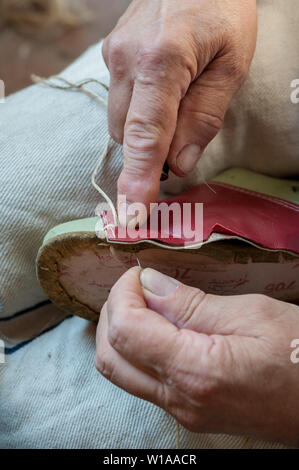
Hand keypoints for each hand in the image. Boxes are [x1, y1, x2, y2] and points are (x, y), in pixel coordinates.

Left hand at [95, 267, 298, 444]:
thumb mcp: (253, 315)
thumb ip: (192, 303)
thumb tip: (149, 284)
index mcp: (195, 372)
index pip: (126, 332)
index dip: (123, 295)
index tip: (138, 274)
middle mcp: (180, 400)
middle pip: (111, 357)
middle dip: (113, 312)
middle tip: (138, 286)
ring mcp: (182, 411)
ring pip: (121, 372)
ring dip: (122, 332)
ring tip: (148, 302)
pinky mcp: (188, 412)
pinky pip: (143, 379)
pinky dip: (139, 349)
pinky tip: (162, 326)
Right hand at [102, 0, 256, 211]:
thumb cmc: (223, 9)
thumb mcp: (231, 66)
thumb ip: (204, 119)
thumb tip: (178, 165)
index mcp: (161, 61)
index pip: (146, 136)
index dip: (139, 179)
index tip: (133, 214)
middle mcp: (127, 60)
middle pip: (128, 134)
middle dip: (151, 150)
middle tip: (183, 140)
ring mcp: (114, 54)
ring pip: (120, 120)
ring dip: (145, 130)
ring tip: (177, 103)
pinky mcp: (112, 52)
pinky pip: (120, 99)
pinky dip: (139, 110)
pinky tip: (162, 90)